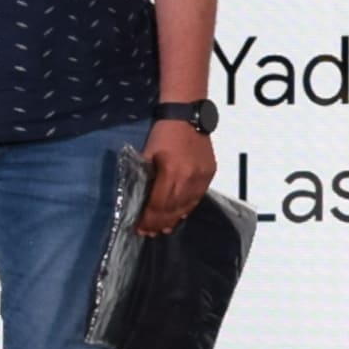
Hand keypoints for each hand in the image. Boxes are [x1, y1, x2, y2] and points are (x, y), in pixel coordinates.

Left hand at [137, 117, 216, 235]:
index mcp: (171, 171)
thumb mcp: (148, 153)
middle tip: (149, 233)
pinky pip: (197, 198)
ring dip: (173, 219)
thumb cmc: (164, 132)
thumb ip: (145, 176)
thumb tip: (139, 198)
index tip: (140, 228)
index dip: (148, 219)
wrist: (188, 115)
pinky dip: (187, 208)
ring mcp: (202, 177)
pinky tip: (179, 215)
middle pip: (173, 208)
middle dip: (159, 223)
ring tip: (163, 229)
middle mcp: (189, 178)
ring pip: (187, 206)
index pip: (159, 204)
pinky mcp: (209, 174)